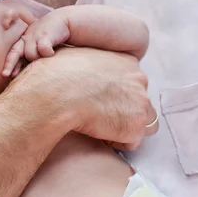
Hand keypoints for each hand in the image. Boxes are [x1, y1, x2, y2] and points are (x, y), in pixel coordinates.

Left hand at [3, 15, 69, 76]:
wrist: (63, 20)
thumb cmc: (51, 38)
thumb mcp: (38, 46)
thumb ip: (31, 56)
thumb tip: (22, 74)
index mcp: (23, 41)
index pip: (13, 53)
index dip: (9, 64)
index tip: (5, 75)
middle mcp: (26, 37)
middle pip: (15, 52)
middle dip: (10, 64)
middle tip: (5, 74)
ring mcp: (34, 35)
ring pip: (30, 55)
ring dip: (38, 59)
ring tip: (48, 56)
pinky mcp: (44, 34)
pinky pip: (43, 50)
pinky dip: (48, 53)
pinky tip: (53, 53)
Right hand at [10, 46, 157, 149]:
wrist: (56, 94)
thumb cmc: (55, 74)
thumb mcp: (72, 55)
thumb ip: (87, 61)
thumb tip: (77, 65)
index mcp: (126, 60)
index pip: (132, 80)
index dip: (117, 92)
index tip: (101, 98)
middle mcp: (139, 79)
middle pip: (140, 99)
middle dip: (124, 109)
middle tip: (101, 114)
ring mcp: (140, 102)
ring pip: (142, 120)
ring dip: (125, 125)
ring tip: (101, 127)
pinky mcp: (135, 126)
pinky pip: (132, 141)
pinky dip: (117, 141)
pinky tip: (98, 135)